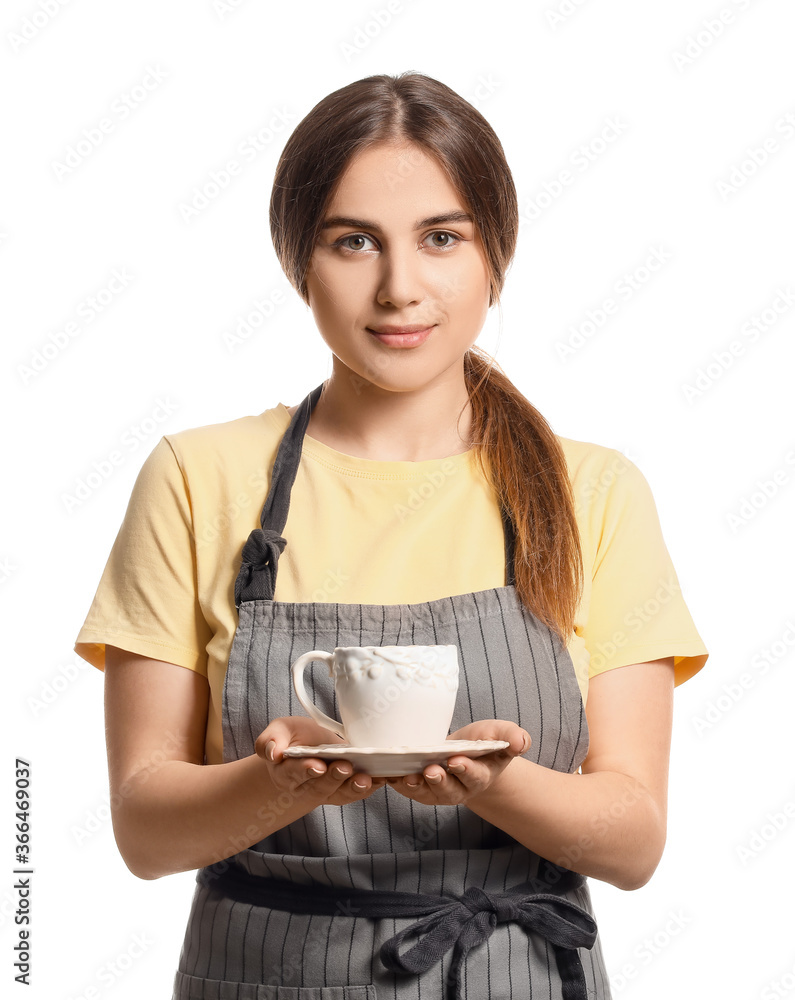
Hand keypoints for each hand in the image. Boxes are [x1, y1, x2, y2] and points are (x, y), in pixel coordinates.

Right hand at [254, 716, 386, 806]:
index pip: (293, 773)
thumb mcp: (279, 731)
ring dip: (353, 787)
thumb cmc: (292, 738)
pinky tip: (380, 779)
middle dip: (333, 778)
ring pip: (339, 794)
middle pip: (319, 786)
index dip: (304, 770)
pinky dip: (369, 787)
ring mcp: (326, 790)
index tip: (316, 765)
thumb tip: (273, 751)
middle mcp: (306, 786)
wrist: (305, 749)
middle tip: (345, 767)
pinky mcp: (343, 789)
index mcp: (286, 772)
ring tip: (366, 779)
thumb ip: (270, 740)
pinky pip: (355, 792)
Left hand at [385, 720, 529, 805]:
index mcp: (481, 775)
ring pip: (426, 793)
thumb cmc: (484, 742)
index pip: (474, 776)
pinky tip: (388, 773)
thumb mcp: (500, 733)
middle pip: (449, 790)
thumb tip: (522, 742)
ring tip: (408, 776)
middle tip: (431, 770)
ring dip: (416, 786)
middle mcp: (459, 788)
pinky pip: (408, 789)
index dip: (466, 770)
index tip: (457, 760)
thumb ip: (512, 737)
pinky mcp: (419, 787)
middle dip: (440, 781)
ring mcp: (437, 790)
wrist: (465, 751)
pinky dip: (397, 783)